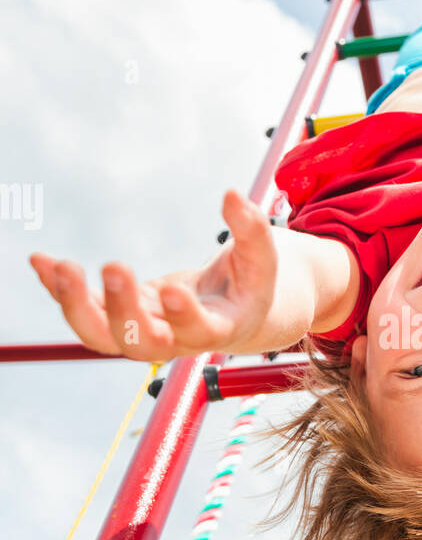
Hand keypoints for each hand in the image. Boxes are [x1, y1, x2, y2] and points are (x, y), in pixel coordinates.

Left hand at [29, 191, 278, 360]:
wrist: (231, 311)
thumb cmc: (250, 283)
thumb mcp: (263, 257)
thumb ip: (253, 230)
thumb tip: (232, 196)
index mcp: (217, 329)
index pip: (199, 332)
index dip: (184, 316)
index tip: (172, 290)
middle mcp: (175, 340)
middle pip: (141, 342)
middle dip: (122, 310)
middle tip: (114, 266)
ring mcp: (143, 332)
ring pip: (101, 336)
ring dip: (76, 306)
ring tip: (60, 268)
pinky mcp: (119, 317)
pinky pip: (84, 310)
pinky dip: (59, 289)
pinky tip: (40, 261)